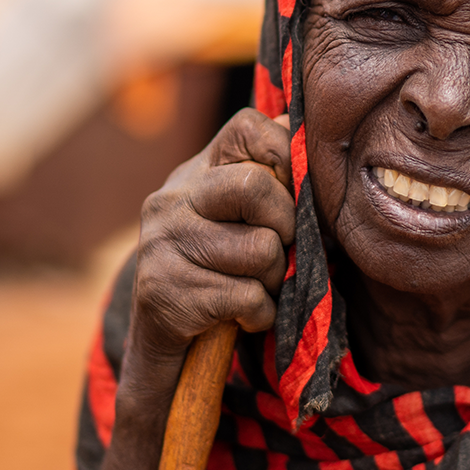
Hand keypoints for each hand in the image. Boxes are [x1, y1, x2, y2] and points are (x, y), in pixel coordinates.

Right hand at [129, 109, 293, 377]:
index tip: (292, 194)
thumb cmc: (222, 272)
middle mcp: (171, 199)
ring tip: (255, 285)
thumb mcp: (238, 218)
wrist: (167, 342)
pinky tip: (242, 314)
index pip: (247, 128)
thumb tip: (305, 129)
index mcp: (195, 172)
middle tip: (279, 249)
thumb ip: (270, 176)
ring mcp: (163, 243)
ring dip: (274, 279)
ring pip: (261, 249)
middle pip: (255, 187)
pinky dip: (260, 314)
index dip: (285, 156)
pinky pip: (247, 297)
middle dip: (286, 226)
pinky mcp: (164, 291)